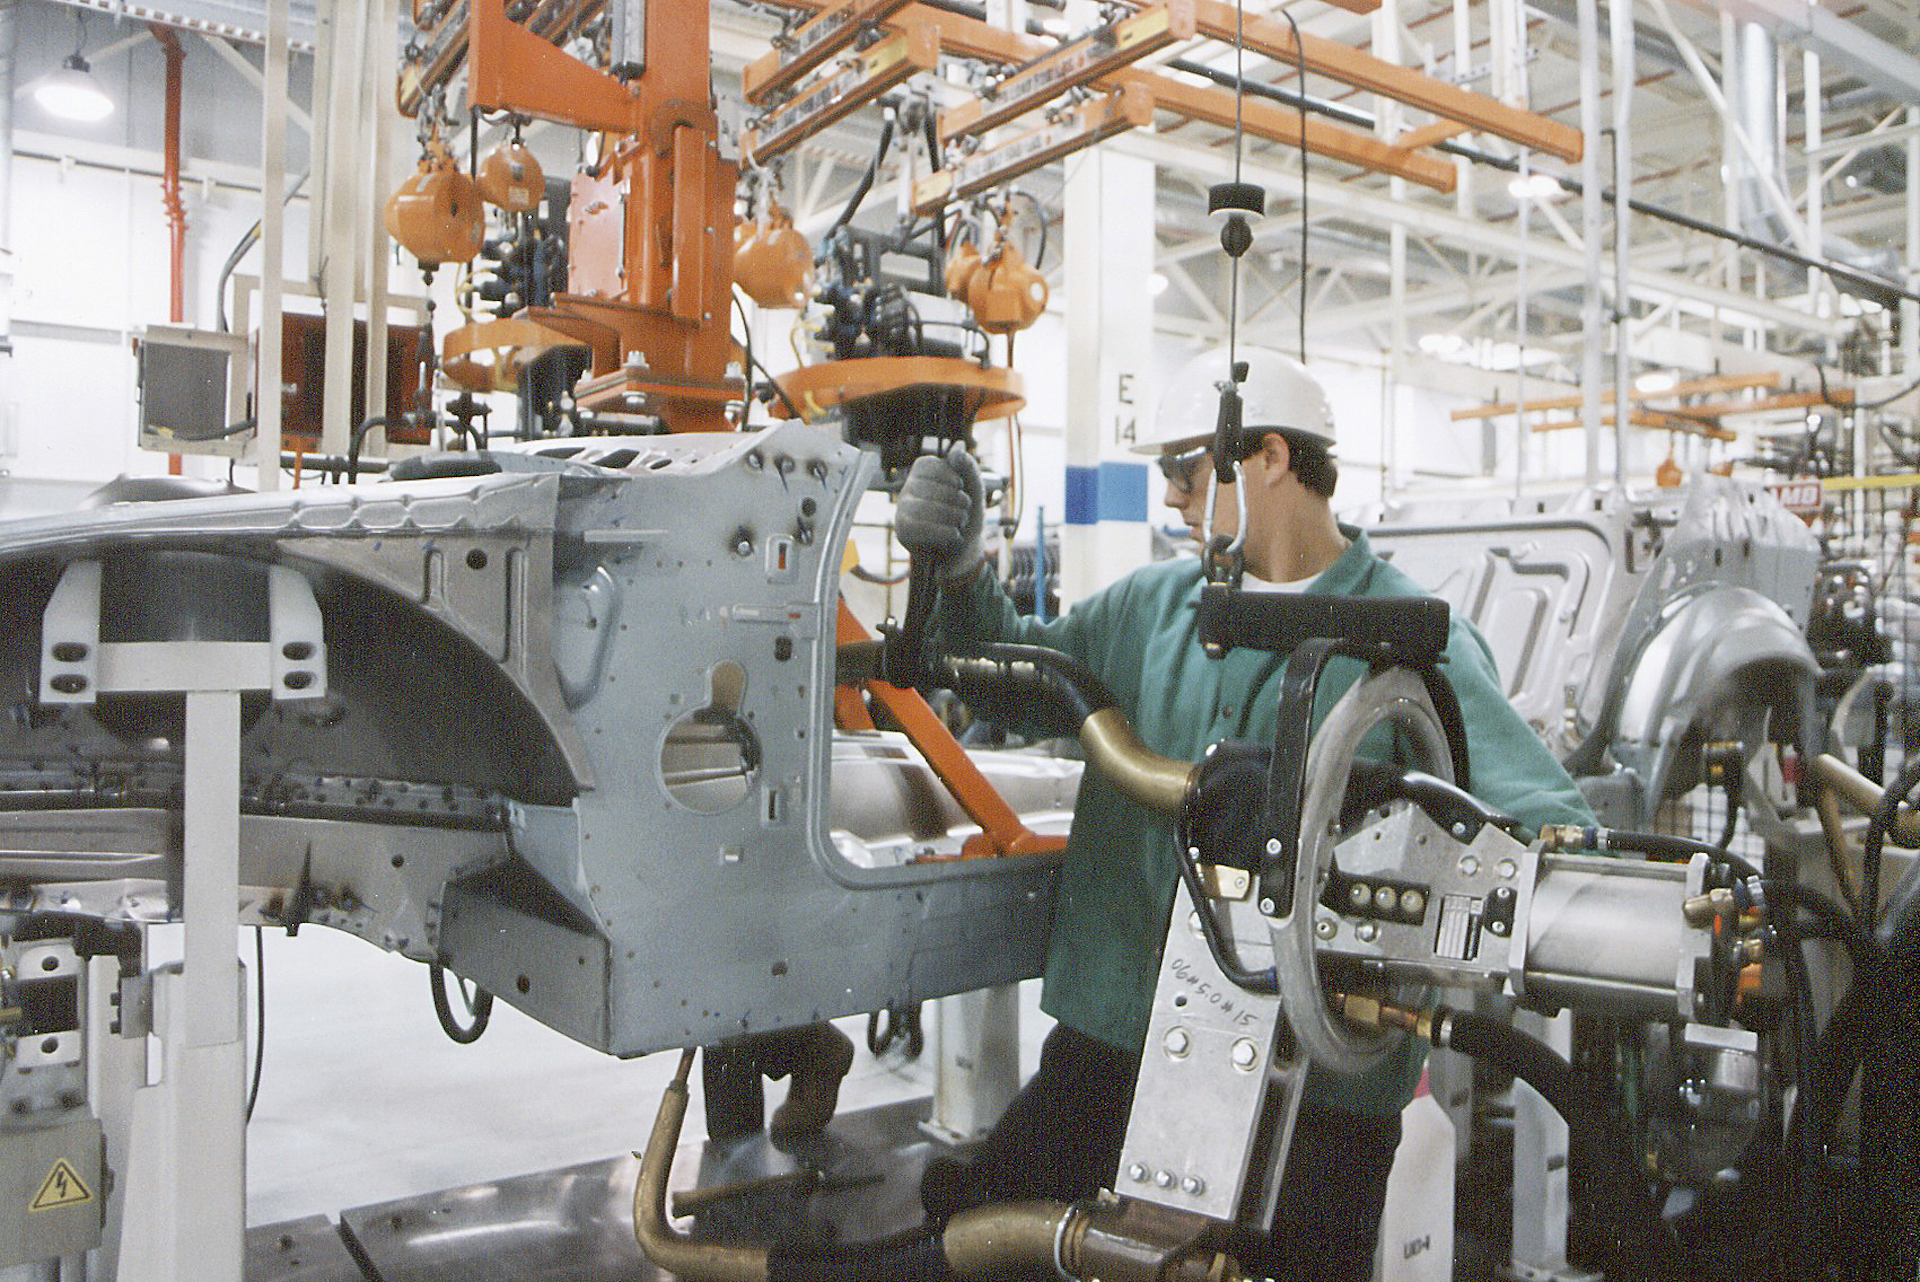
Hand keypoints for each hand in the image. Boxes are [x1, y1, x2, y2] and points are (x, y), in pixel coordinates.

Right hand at [895, 445, 985, 582]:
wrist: (964, 551)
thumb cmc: (966, 515)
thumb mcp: (974, 488)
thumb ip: (968, 465)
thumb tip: (958, 447)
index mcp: (921, 473)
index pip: (934, 466)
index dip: (954, 480)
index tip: (960, 490)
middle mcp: (907, 488)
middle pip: (933, 489)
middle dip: (958, 502)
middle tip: (964, 512)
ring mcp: (902, 510)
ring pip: (927, 508)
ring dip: (954, 518)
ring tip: (959, 524)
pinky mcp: (902, 531)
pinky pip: (921, 528)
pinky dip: (944, 533)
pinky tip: (952, 536)